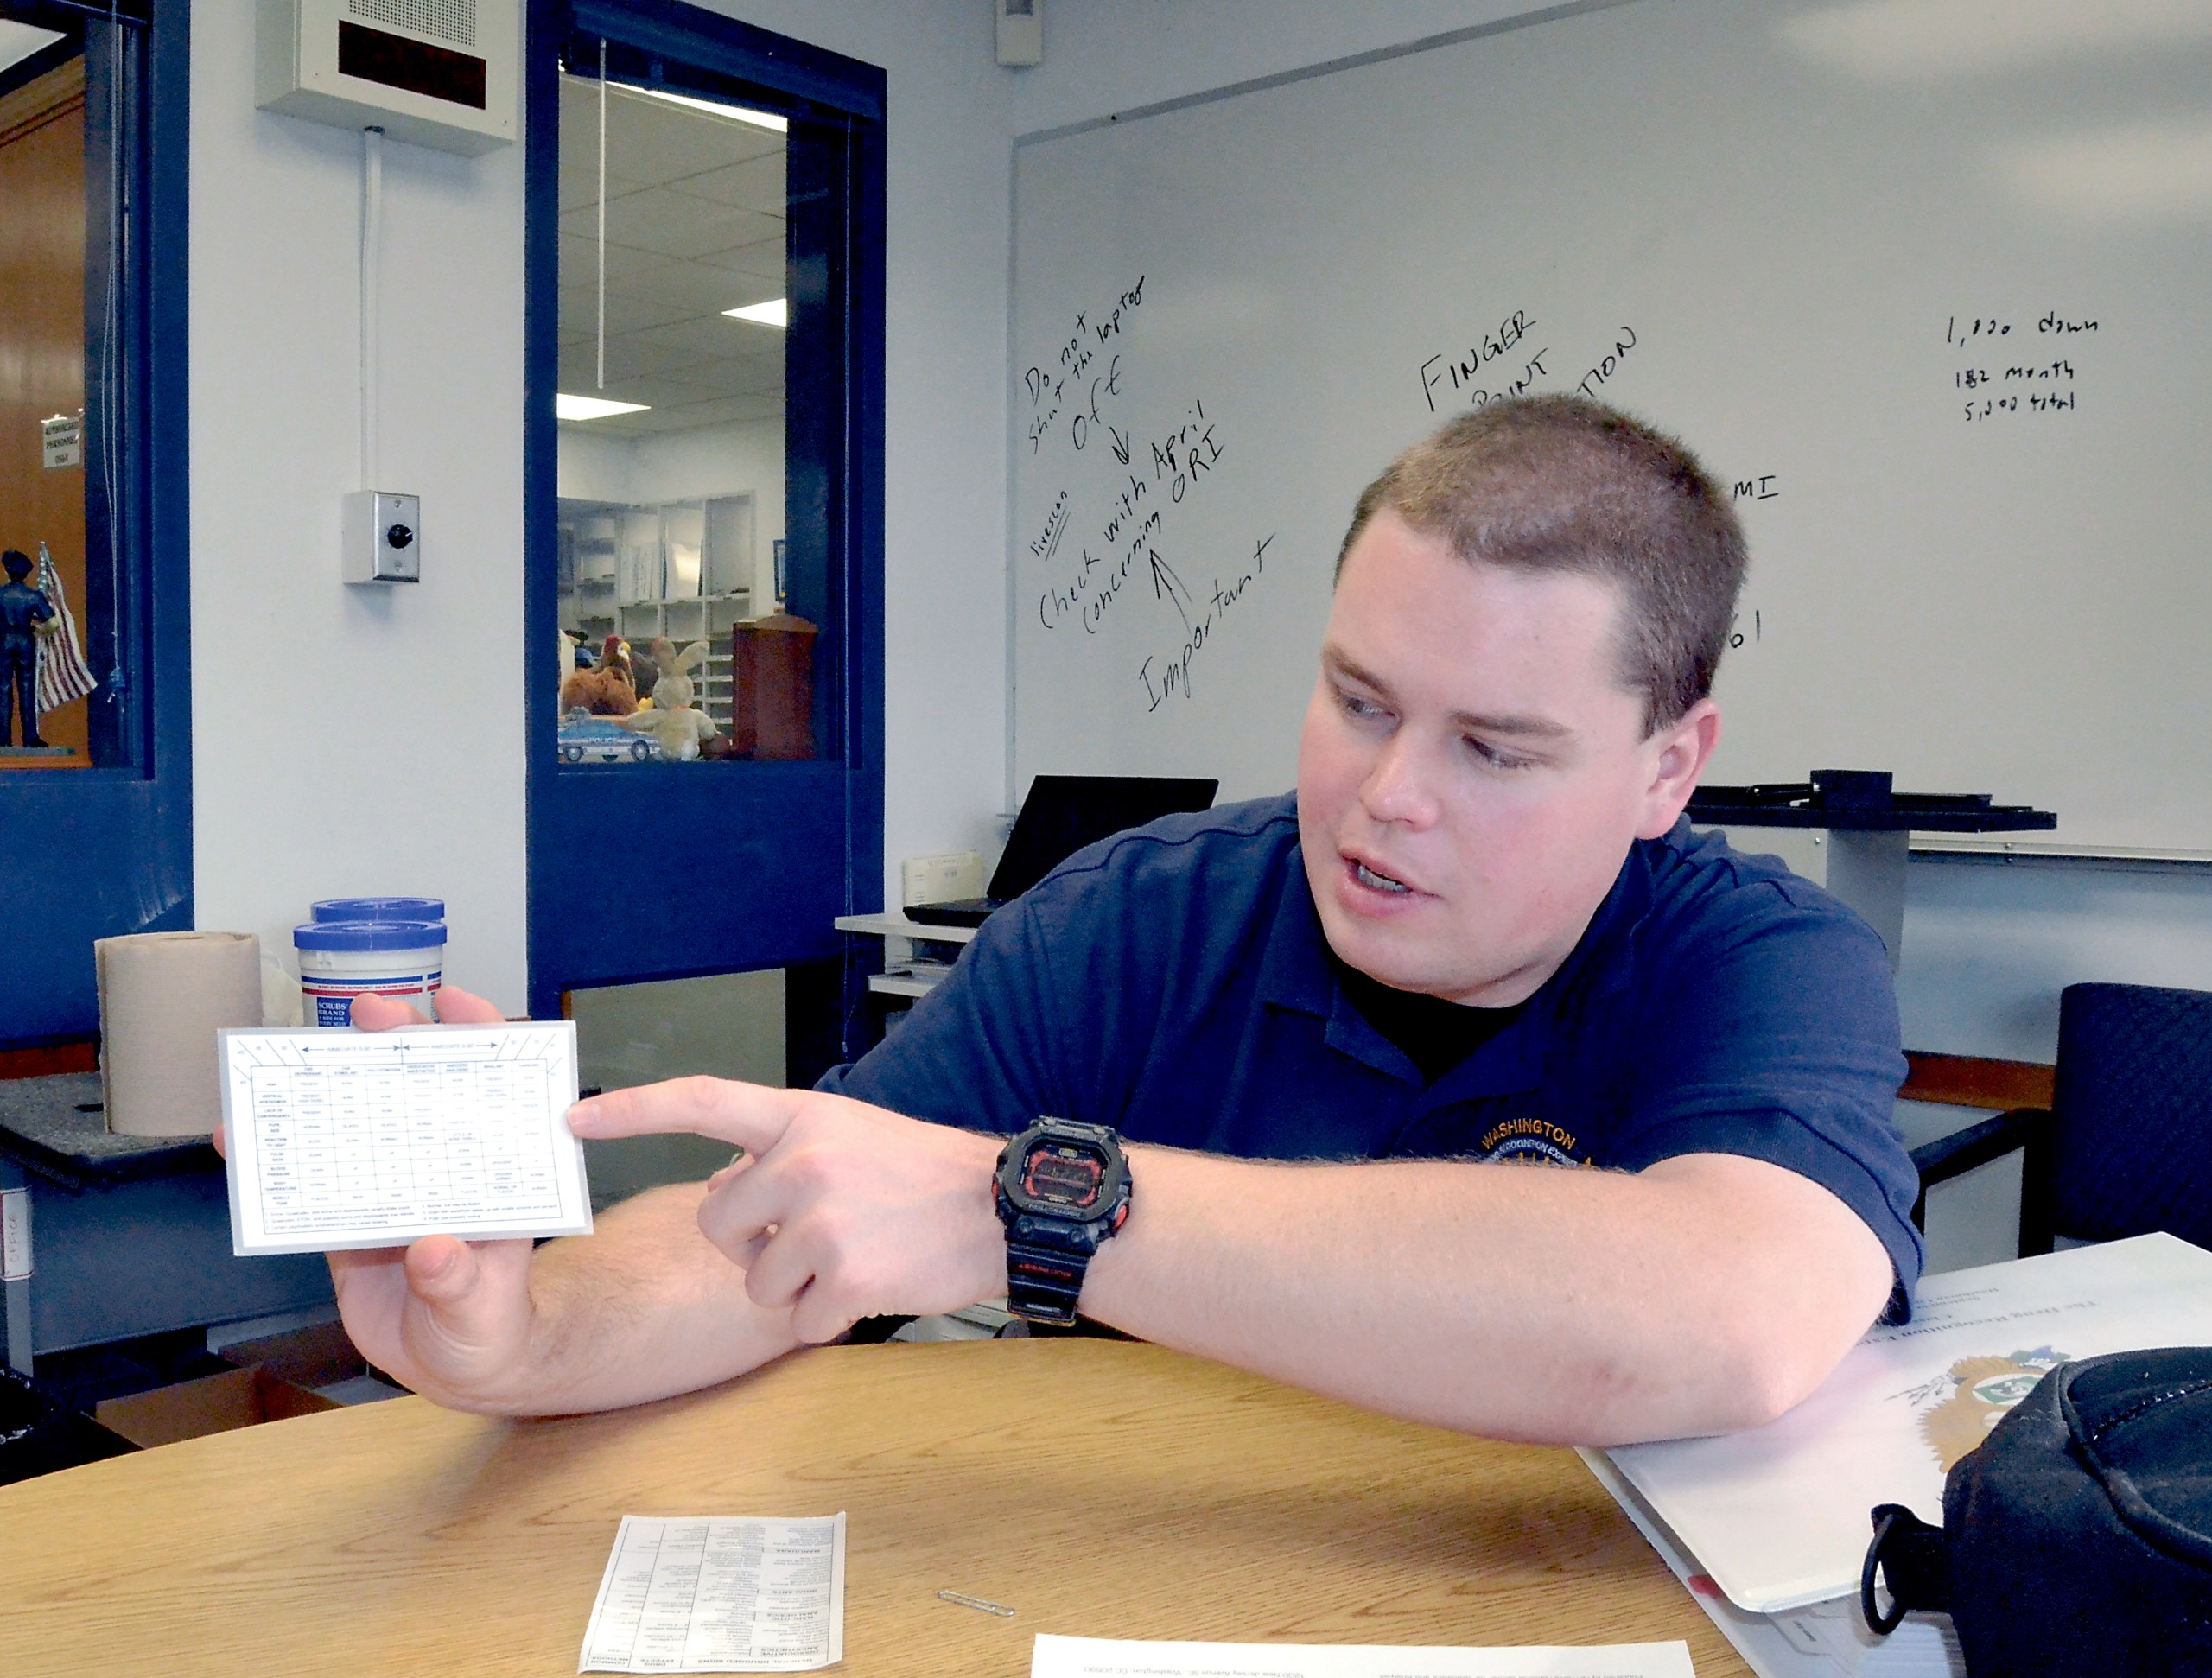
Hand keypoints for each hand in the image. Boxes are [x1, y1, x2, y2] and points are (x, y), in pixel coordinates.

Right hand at [221, 985, 544, 1411]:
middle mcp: (443, 1170)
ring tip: (285, 1061)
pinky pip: (311, 1185)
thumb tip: (434, 1249)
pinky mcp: (350, 1226)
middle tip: (364, 1012)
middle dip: (394, 1045)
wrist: (456, 1370)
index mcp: (492, 1176)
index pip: (494, 1091)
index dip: (477, 1040)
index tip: (449, 1002)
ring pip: (362, 1126)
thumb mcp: (483, 1311)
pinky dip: (274, 1161)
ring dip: (329, 1091)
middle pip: (421, 1091)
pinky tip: (238, 1139)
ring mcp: (394, 1192)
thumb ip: (461, 1283)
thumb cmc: (493, 1332)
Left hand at [570, 1081, 1005, 1343]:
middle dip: (748, 1244)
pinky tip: (873, 1284)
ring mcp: (823, 1219)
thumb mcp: (849, 1136)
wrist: (1001, 1208)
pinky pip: (798, 1320)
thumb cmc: (925, 1176)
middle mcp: (804, 1160)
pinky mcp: (845, 1276)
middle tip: (810, 1236)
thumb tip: (722, 1195)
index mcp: (801, 1117)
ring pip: (755, 1281)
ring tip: (855, 1254)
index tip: (574, 1117)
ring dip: (794, 1285)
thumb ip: (781, 1154)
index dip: (630, 1111)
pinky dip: (830, 1317)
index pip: (698, 1102)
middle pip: (715, 1224)